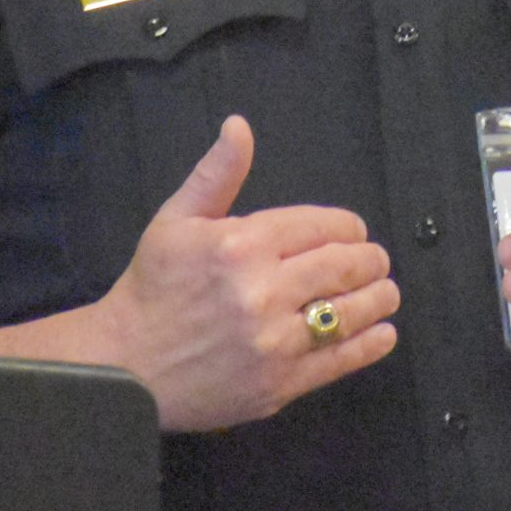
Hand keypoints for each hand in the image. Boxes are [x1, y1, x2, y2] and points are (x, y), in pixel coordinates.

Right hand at [89, 115, 398, 430]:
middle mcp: (264, 291)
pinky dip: (370, 345)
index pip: (322, 226)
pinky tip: (383, 333)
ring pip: (348, 313)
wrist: (123, 366)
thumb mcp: (175, 220)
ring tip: (386, 292)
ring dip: (378, 298)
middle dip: (369, 260)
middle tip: (376, 261)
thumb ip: (216, 174)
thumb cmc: (152, 288)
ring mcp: (274, 342)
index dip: (348, 228)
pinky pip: (338, 361)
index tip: (353, 233)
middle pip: (343, 267)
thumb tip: (240, 126)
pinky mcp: (279, 384)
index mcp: (243, 244)